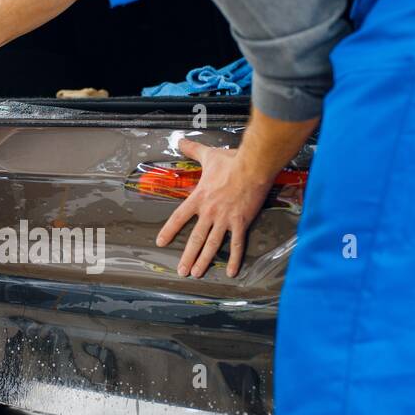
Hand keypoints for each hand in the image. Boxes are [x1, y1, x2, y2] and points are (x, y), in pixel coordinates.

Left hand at [155, 139, 276, 279]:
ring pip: (212, 245)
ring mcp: (225, 219)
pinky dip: (235, 259)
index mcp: (199, 198)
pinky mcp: (241, 222)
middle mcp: (209, 212)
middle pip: (195, 238)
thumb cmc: (231, 162)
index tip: (161, 242)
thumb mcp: (208, 155)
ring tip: (197, 273)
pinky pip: (237, 244)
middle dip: (187, 256)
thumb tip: (180, 141)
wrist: (253, 167)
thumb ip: (192, 150)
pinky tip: (231, 272)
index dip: (169, 231)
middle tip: (181, 271)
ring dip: (204, 260)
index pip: (179, 217)